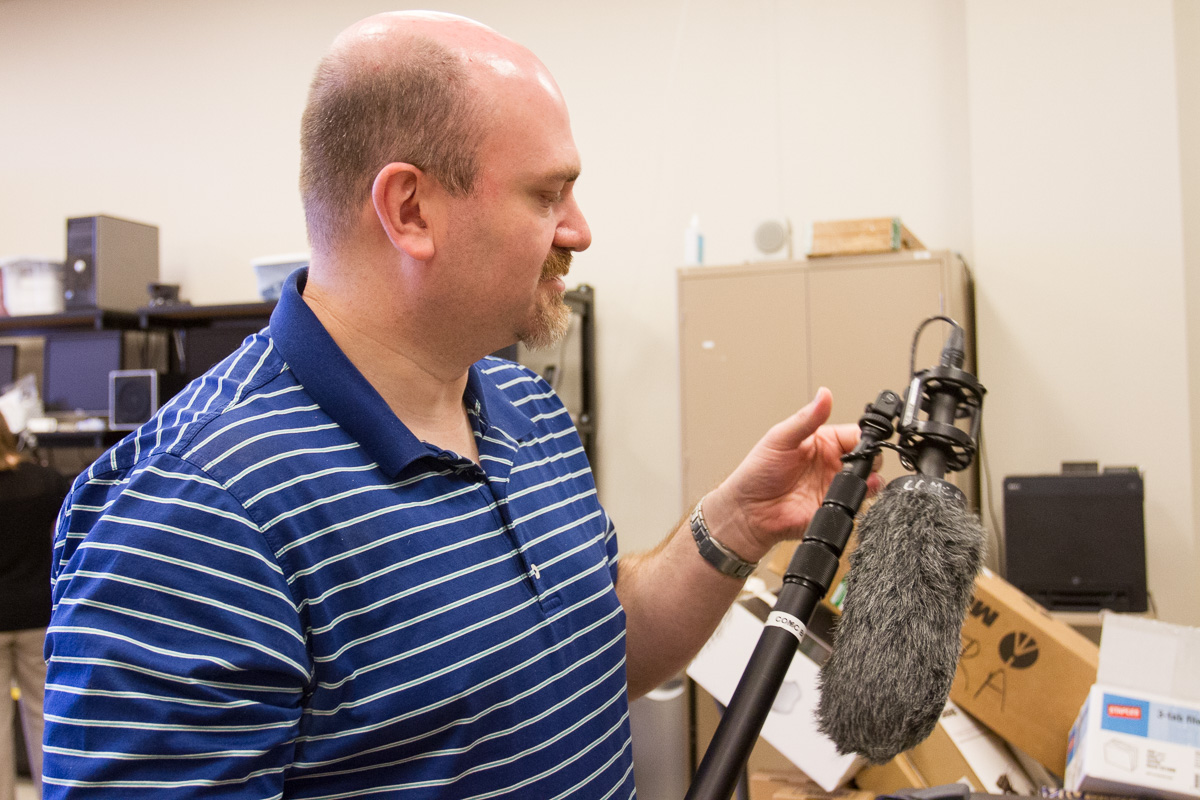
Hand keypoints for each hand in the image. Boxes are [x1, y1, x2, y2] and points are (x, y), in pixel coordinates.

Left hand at [702, 387, 881, 560]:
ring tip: (857, 477)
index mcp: (822, 441)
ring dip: (869, 478)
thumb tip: (824, 394)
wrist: (749, 510)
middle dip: (871, 458)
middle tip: (860, 461)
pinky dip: (861, 498)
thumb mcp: (781, 438)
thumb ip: (806, 419)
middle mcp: (831, 462)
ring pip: (867, 480)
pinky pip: (857, 502)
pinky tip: (853, 493)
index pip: (855, 434)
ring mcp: (833, 485)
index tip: (867, 440)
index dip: (865, 437)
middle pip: (866, 457)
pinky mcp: (833, 506)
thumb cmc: (757, 472)